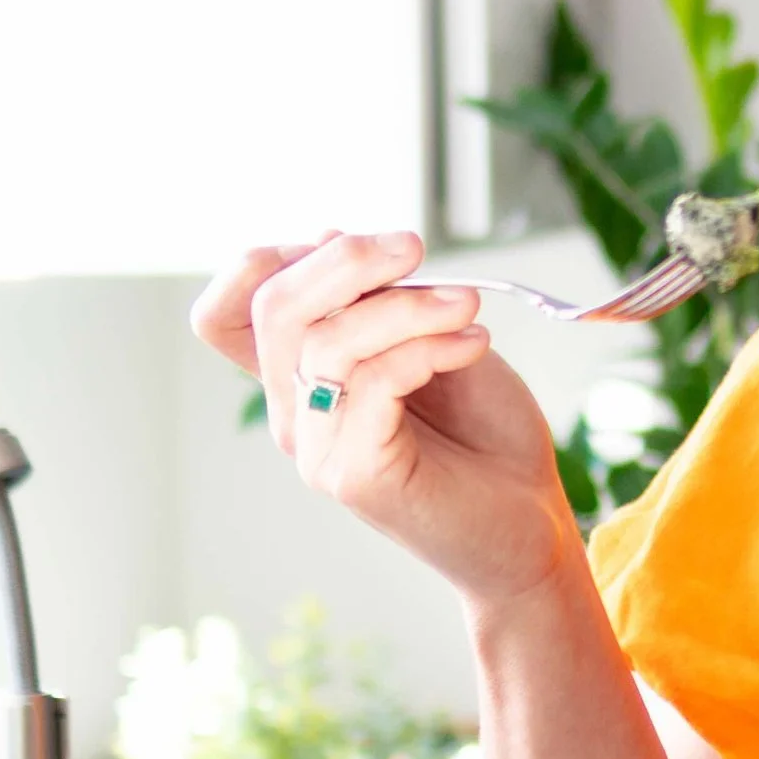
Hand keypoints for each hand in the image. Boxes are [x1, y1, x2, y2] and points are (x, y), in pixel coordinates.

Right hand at [190, 231, 577, 612]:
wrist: (532, 523)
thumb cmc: (486, 434)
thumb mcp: (435, 338)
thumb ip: (381, 298)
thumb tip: (327, 235)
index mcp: (302, 377)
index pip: (226, 314)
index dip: (272, 261)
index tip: (358, 251)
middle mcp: (296, 413)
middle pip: (274, 310)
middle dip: (346, 260)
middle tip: (414, 248)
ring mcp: (319, 448)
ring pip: (328, 343)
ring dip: (407, 307)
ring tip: (466, 306)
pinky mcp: (355, 475)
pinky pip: (373, 382)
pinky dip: (429, 347)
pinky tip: (474, 342)